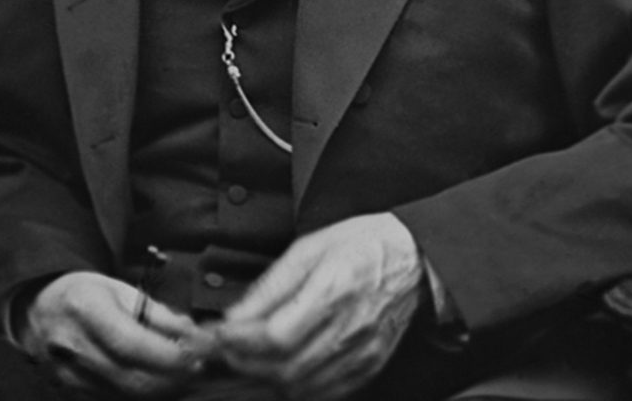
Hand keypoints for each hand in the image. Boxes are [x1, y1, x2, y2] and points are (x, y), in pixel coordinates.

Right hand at [22, 271, 212, 395]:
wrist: (38, 311)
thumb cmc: (83, 294)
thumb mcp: (119, 289)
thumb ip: (157, 313)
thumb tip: (192, 334)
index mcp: (85, 310)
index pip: (131, 343)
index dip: (167, 355)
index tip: (196, 354)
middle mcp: (74, 348)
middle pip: (131, 378)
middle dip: (173, 378)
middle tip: (199, 368)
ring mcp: (70, 377)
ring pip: (127, 397)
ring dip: (163, 391)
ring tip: (185, 376)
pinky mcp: (73, 395)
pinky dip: (144, 397)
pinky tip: (161, 385)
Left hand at [212, 213, 424, 400]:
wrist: (411, 258)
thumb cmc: (361, 245)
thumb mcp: (309, 247)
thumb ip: (271, 285)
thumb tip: (236, 315)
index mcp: (332, 288)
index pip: (277, 335)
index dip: (241, 341)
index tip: (220, 333)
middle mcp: (349, 327)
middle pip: (286, 367)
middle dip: (246, 362)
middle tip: (226, 348)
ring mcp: (362, 352)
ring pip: (302, 387)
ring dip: (267, 377)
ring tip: (249, 357)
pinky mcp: (369, 366)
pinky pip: (326, 393)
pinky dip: (297, 388)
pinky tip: (282, 369)